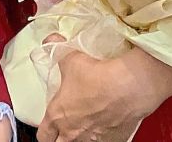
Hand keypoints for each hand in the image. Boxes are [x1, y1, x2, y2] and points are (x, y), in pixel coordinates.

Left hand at [36, 43, 171, 141]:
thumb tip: (51, 40)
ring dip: (80, 137)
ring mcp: (93, 140)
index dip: (44, 130)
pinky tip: (104, 125)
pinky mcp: (113, 140)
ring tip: (85, 125)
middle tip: (63, 128)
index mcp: (58, 116)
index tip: (48, 125)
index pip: (43, 135)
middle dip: (58, 137)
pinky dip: (101, 136)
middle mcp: (73, 133)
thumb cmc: (98, 76)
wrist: (129, 87)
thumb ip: (57, 50)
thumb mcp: (71, 58)